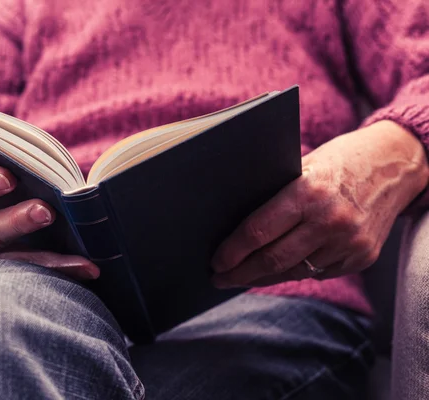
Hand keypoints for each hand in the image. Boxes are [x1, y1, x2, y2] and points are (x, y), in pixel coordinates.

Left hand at [212, 121, 428, 286]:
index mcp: (309, 192)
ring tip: (243, 276)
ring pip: (294, 271)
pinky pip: (318, 272)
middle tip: (219, 279)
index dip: (232, 251)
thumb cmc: (341, 160)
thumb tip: (235, 229)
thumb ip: (277, 196)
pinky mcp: (362, 257)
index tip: (215, 262)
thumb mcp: (305, 166)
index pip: (258, 231)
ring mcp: (350, 243)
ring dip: (265, 276)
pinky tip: (279, 269)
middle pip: (273, 259)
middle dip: (240, 273)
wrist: (398, 164)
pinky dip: (296, 271)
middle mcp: (331, 221)